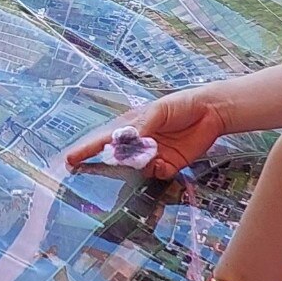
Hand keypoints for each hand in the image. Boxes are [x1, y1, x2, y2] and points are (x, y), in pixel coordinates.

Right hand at [66, 85, 231, 179]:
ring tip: (154, 154)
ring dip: (141, 165)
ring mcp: (153, 156)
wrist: (211, 112)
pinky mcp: (169, 165)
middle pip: (118, 158)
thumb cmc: (181, 105)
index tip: (70, 159)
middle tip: (116, 164)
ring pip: (137, 170)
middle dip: (112, 164)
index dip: (86, 149)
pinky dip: (159, 171)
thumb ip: (140, 128)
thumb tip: (123, 143)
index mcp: (131, 126)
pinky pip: (157, 175)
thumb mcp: (158, 111)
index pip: (104, 139)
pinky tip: (166, 162)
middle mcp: (139, 143)